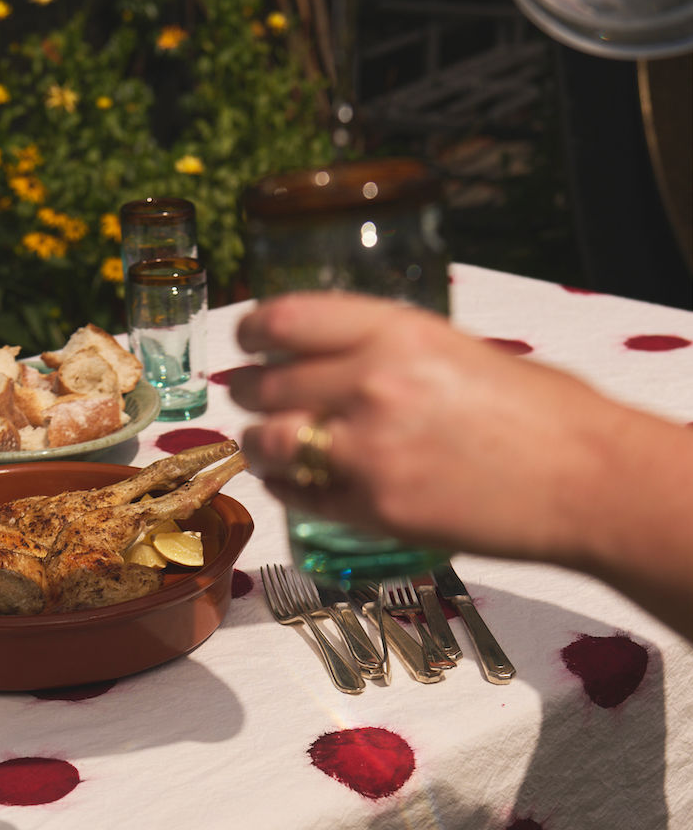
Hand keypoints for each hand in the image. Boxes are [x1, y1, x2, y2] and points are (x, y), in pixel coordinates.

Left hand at [229, 291, 616, 568]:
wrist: (586, 481)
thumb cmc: (546, 416)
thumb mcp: (468, 352)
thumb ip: (400, 354)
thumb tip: (349, 365)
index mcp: (399, 331)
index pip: (288, 319)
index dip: (253, 330)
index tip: (245, 339)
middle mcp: (371, 383)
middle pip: (268, 384)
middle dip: (247, 391)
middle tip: (244, 396)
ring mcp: (366, 450)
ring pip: (269, 443)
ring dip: (257, 443)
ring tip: (261, 445)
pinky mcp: (372, 509)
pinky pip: (300, 496)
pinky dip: (287, 488)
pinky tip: (293, 483)